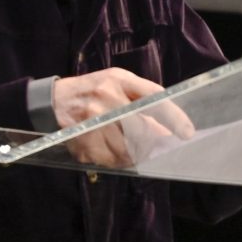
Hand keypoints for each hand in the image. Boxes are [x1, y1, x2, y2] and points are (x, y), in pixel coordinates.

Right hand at [52, 67, 195, 168]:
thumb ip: (145, 96)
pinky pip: (110, 161)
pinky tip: (115, 151)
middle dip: (154, 143)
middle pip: (142, 132)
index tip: (187, 133)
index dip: (174, 118)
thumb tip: (171, 124)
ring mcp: (91, 124)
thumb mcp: (119, 80)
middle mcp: (104, 100)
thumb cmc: (94, 89)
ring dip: (137, 154)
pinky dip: (118, 161)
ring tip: (136, 149)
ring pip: (128, 151)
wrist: (53, 101)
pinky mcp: (82, 143)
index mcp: (118, 81)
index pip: (153, 99)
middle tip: (159, 146)